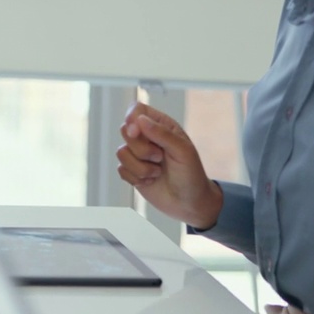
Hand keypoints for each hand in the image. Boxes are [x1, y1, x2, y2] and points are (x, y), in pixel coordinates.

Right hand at [115, 103, 221, 228]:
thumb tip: (140, 120)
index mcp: (162, 126)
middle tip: (159, 157)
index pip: (138, 110)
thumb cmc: (192, 175)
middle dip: (141, 148)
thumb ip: (162, 133)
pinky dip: (136, 177)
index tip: (136, 132)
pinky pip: (121, 169)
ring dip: (141, 167)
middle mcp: (148, 138)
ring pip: (121, 152)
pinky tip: (151, 180)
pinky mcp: (132, 171)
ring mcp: (138, 155)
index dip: (132, 118)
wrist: (190, 204)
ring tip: (157, 172)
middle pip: (125, 130)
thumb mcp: (183, 151)